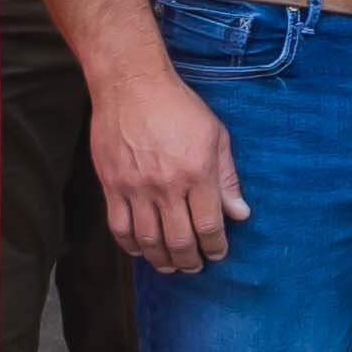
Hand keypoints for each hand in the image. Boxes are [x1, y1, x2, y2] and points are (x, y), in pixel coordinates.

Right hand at [90, 48, 245, 272]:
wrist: (131, 85)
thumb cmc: (178, 106)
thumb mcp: (215, 135)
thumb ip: (227, 178)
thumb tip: (240, 213)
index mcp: (197, 172)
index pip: (209, 225)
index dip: (215, 246)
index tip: (218, 253)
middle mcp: (166, 185)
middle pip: (179, 240)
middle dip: (190, 260)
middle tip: (195, 266)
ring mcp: (136, 188)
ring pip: (149, 240)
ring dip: (161, 260)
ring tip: (171, 265)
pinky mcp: (111, 186)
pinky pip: (119, 228)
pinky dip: (131, 246)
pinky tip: (141, 250)